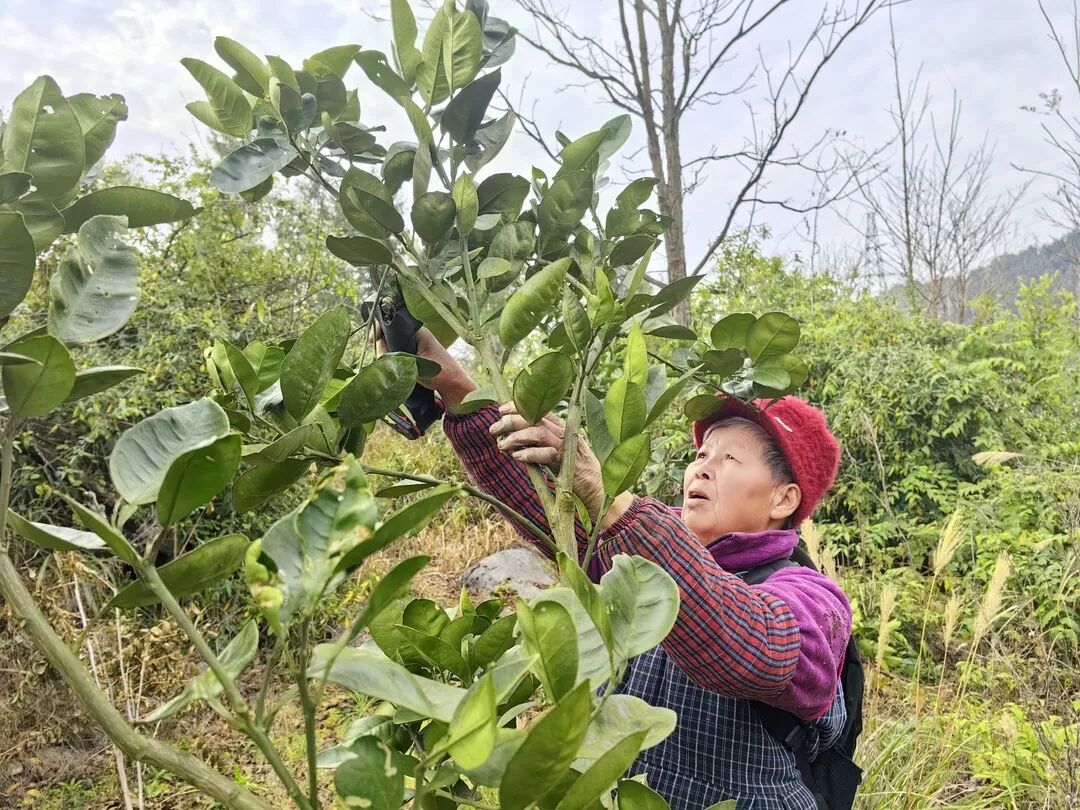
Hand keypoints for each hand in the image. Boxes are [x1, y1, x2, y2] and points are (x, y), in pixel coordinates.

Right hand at [368, 323, 477, 409]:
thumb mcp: (418, 366)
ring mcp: (416, 348)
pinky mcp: (416, 358)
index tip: (372, 340)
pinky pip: (399, 356)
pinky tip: (389, 368)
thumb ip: (399, 359)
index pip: (394, 325)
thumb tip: (380, 356)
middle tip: (378, 356)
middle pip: (392, 337)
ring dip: (387, 355)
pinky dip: (393, 361)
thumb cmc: (442, 373)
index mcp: (419, 333)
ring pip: (394, 348)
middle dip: (382, 345)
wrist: (455, 387)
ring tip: (383, 363)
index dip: (381, 330)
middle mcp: (417, 337)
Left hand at [488, 402, 605, 515]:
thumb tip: (513, 437)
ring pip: (539, 433)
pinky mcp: (567, 463)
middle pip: (535, 418)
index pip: (539, 409)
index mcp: (563, 426)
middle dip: (511, 421)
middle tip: (494, 430)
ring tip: (502, 445)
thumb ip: (540, 442)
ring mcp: (567, 447)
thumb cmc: (574, 471)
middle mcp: (565, 432)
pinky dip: (530, 454)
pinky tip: (517, 456)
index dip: (519, 406)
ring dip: (516, 437)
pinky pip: (546, 454)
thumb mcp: (557, 451)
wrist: (598, 488)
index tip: (500, 410)